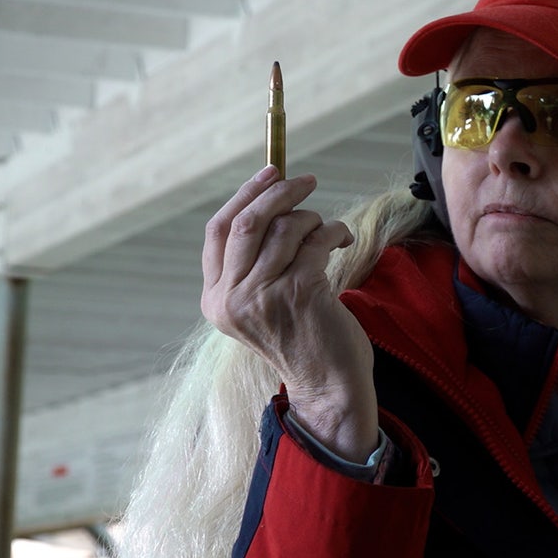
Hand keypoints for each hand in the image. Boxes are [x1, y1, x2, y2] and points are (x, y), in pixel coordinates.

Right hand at [201, 165, 377, 461]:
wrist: (329, 385)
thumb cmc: (303, 338)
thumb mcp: (262, 303)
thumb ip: (256, 263)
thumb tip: (271, 198)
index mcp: (215, 299)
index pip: (218, 231)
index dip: (244, 195)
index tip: (270, 172)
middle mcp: (232, 298)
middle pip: (247, 221)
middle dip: (280, 192)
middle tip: (307, 180)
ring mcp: (263, 295)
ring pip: (286, 228)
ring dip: (313, 218)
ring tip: (328, 231)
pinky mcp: (299, 292)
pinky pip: (316, 240)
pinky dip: (333, 231)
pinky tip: (342, 240)